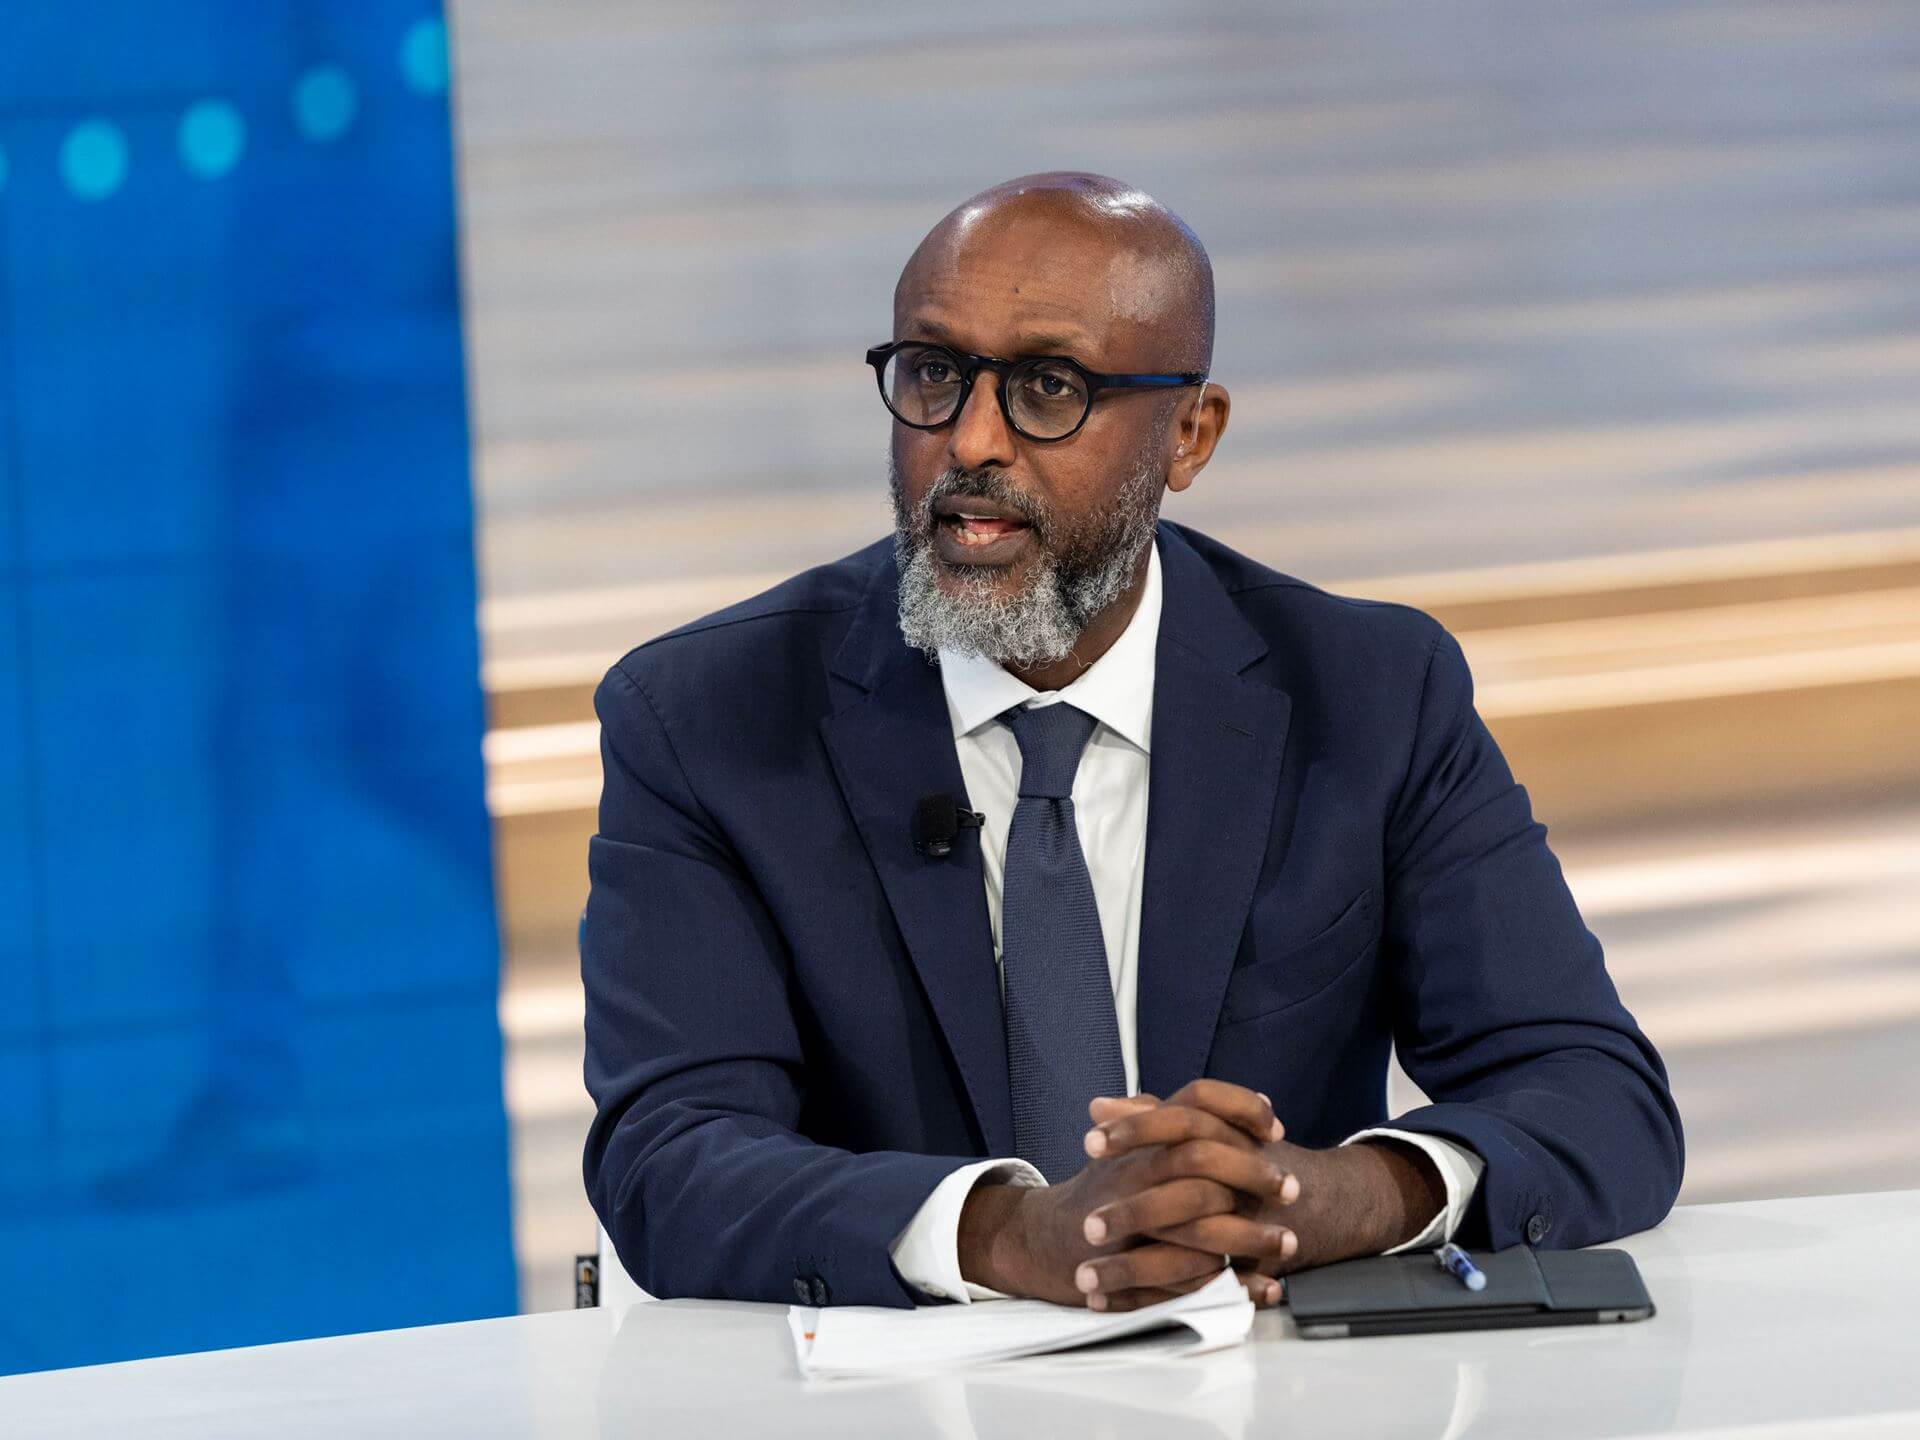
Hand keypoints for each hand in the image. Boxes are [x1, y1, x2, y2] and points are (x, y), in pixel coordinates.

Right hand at [956, 1094, 1298, 1311]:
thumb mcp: (1130, 1147)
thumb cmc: (1100, 1190)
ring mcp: (1128, 1219)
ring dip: (1251, 1238)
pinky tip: (1262, 1286)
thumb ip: (1174, 1126)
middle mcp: (1132, 1171)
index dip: (1239, 1108)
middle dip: (1254, 1176)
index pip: (1193, 1103)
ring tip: (1288, 1245)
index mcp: (1139, 1139)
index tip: (1275, 1128)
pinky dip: (1231, 1286)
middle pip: (1202, 1161)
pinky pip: (1189, 1278)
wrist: (1043, 1240)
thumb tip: (1231, 1107)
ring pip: (1200, 1226)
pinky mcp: (1130, 1267)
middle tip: (1292, 1189)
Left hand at [1085, 1081, 1445, 1291]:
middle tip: (1086, 1225)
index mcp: (1228, 1139)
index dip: (1136, 1130)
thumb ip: (1153, 1117)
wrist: (1319, 1202)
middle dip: (1133, 1212)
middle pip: (1187, 1194)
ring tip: (1088, 1277)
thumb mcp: (1207, 1131)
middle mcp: (1242, 1183)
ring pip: (1191, 1255)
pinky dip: (1156, 1302)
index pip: (1181, 1124)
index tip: (1090, 1140)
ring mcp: (1249, 1229)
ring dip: (1134, 1270)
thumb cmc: (1247, 1162)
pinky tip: (1113, 1305)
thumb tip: (1099, 1105)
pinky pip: (1201, 1293)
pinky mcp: (1248, 1270)